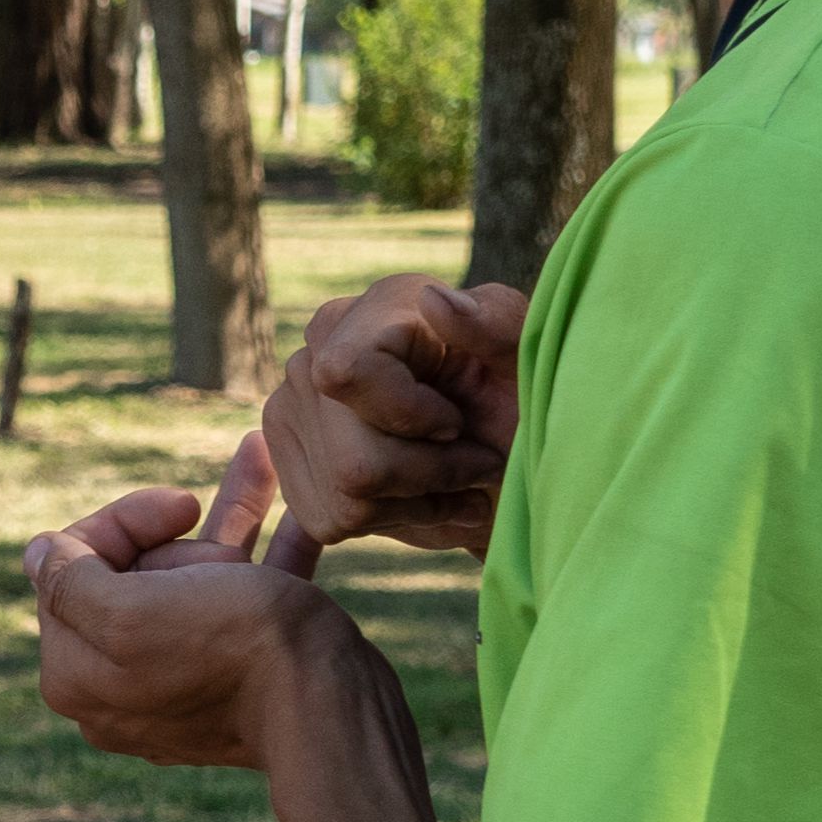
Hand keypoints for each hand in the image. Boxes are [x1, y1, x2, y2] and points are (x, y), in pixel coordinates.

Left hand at [26, 449, 351, 769]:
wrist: (333, 709)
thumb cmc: (231, 650)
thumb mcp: (126, 610)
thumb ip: (67, 582)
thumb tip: (36, 555)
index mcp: (77, 674)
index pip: (71, 571)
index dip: (121, 525)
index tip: (179, 508)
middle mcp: (123, 684)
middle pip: (133, 574)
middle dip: (180, 545)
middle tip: (220, 560)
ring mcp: (186, 679)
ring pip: (200, 576)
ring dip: (233, 515)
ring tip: (257, 455)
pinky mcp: (246, 674)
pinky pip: (250, 597)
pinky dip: (273, 550)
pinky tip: (298, 511)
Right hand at [263, 276, 526, 554]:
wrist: (511, 458)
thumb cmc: (525, 403)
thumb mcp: (531, 362)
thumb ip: (498, 324)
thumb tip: (433, 302)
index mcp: (376, 309)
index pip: (342, 374)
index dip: (407, 416)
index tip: (458, 423)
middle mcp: (318, 351)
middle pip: (352, 459)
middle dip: (430, 474)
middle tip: (477, 461)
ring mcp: (294, 407)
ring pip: (344, 493)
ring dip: (420, 501)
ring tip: (458, 481)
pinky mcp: (290, 462)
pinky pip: (329, 517)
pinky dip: (395, 520)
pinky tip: (427, 497)